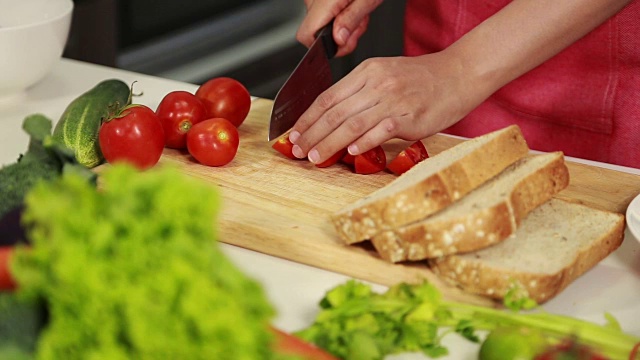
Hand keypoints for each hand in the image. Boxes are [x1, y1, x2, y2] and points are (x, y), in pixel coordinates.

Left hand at [289, 51, 490, 163]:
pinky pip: (379, 131)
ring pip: (351, 124)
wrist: (459, 74)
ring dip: (329, 143)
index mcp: (366, 72)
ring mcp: (392, 99)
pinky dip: (362, 143)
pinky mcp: (409, 116)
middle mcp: (376, 83)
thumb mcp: (386, 75)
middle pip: (334, 112)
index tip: (294, 134)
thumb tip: (335, 120)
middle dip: (311, 134)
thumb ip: (361, 94)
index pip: (327, 97)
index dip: (307, 118)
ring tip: (316, 158)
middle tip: (298, 150)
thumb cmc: (423, 79)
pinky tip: (349, 153)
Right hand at [297, 0, 382, 56]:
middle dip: (340, 35)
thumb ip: (351, 19)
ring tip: (359, 11)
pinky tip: (353, 5)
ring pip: (322, 21)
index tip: (343, 43)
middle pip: (316, 30)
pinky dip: (340, 13)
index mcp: (324, 0)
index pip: (306, 35)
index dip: (324, 46)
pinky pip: (325, 10)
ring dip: (343, 24)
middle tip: (359, 24)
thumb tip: (338, 40)